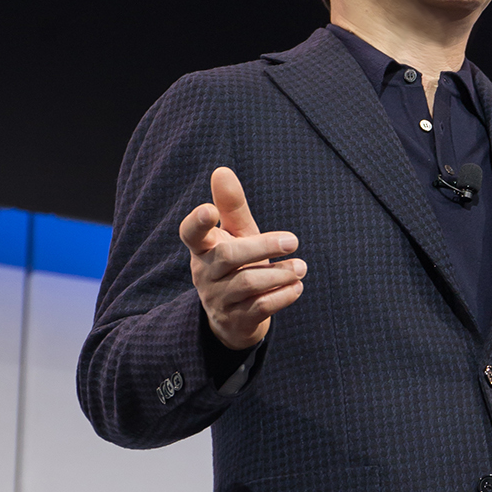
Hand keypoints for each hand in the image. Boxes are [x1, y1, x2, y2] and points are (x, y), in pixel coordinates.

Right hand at [178, 166, 305, 350]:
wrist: (236, 317)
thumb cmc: (238, 263)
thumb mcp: (236, 235)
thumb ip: (231, 206)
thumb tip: (221, 170)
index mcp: (202, 248)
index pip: (190, 234)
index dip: (197, 222)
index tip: (209, 209)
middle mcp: (205, 273)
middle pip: (229, 256)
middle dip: (263, 246)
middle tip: (293, 240)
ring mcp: (218, 299)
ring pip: (247, 283)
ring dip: (280, 274)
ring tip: (301, 267)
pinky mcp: (236, 320)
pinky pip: (260, 307)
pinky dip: (282, 296)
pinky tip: (297, 286)